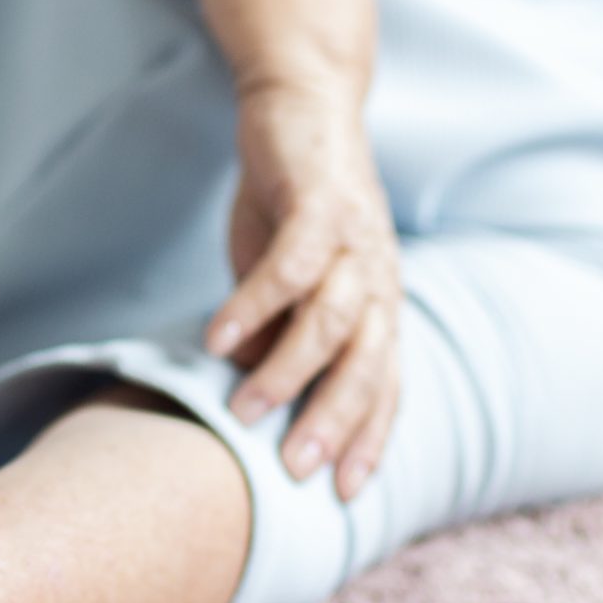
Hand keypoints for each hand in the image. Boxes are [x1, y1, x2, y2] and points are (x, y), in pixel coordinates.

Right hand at [204, 77, 401, 501]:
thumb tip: (251, 384)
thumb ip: (276, 335)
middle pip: (369, 364)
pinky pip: (292, 264)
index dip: (368, 440)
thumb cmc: (294, 207)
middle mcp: (379, 280)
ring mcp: (356, 240)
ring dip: (290, 369)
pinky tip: (217, 337)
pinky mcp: (323, 201)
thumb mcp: (286, 283)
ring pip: (333, 320)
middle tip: (296, 471)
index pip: (385, 387)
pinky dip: (256, 303)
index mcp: (378, 307)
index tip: (343, 497)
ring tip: (245, 408)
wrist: (305, 104)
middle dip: (335, 420)